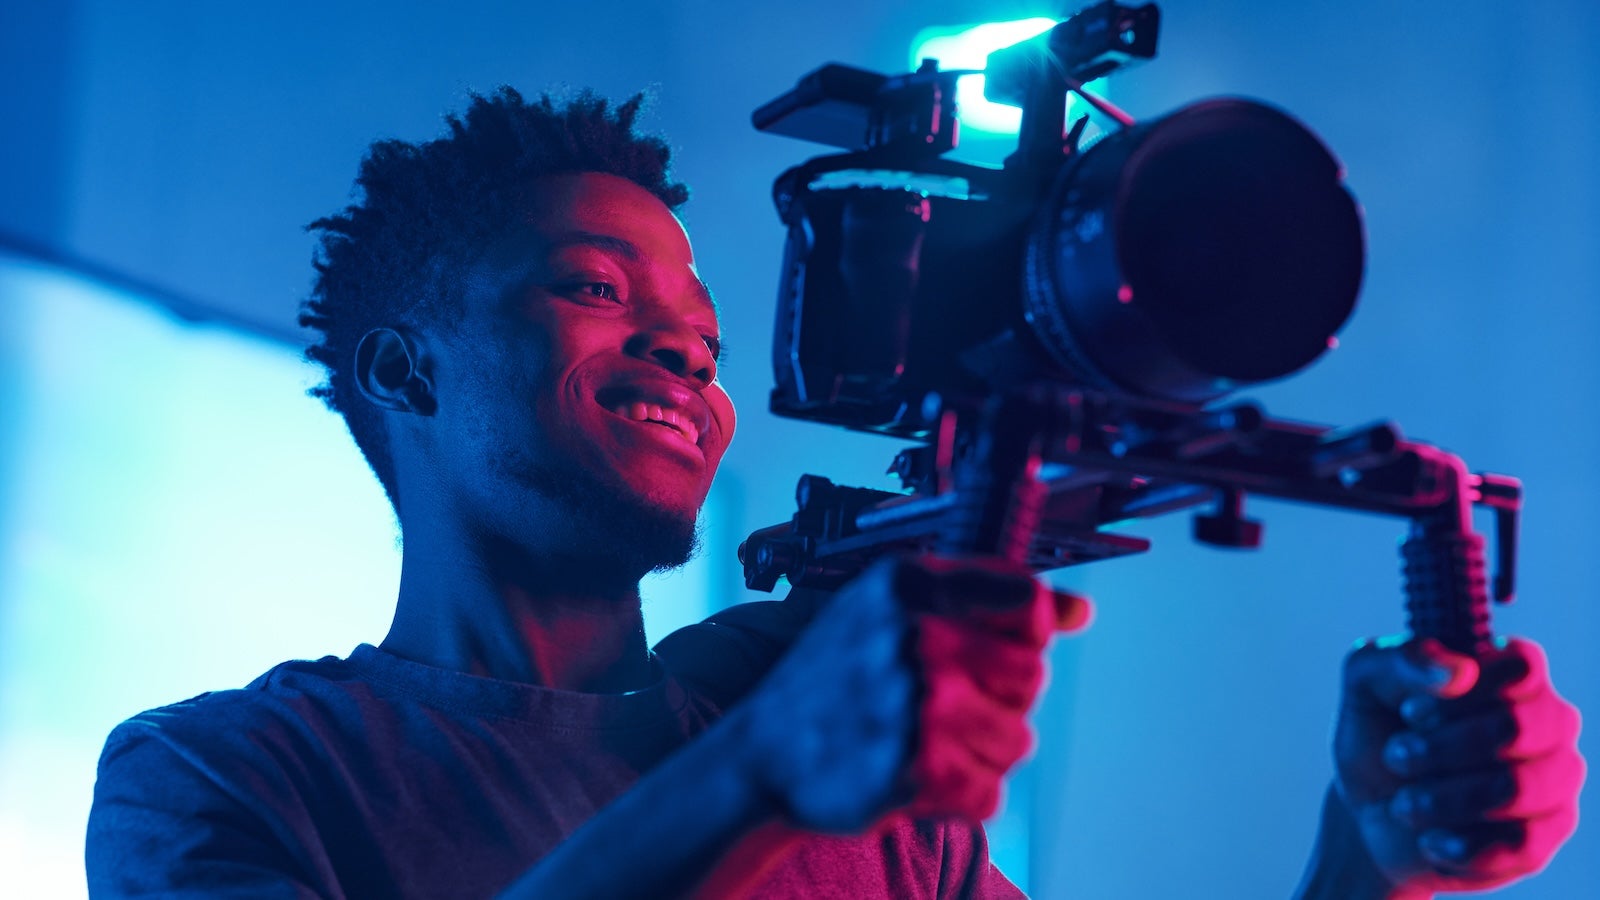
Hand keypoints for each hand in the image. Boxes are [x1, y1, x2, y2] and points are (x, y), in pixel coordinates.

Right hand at [732, 554, 1090, 832]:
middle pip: (1032, 675)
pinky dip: (960, 795)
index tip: (998, 649)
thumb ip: (984, 598)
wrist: (762, 755)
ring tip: (926, 740)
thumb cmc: (833, 676)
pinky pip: (990, 793)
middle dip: (1001, 698)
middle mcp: (915, 637)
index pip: (1028, 600)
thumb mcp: (892, 609)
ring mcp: (917, 705)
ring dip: (981, 752)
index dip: (1026, 633)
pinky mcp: (916, 769)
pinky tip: (917, 774)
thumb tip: (1080, 610)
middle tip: (948, 704)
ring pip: (1017, 740)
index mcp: (910, 584)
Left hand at [1332, 636, 1583, 894]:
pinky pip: (1518, 844)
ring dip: (1439, 798)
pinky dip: (1458, 845)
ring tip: (1405, 803)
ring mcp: (1553, 781)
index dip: (1458, 694)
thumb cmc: (1378, 733)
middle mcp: (1548, 722)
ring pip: (1514, 788)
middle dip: (1438, 748)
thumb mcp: (1366, 683)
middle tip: (1395, 757)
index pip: (1520, 667)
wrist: (1369, 811)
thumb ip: (1402, 659)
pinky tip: (1430, 838)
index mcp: (1512, 673)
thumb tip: (1460, 670)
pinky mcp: (1544, 838)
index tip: (1410, 712)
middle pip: (1515, 727)